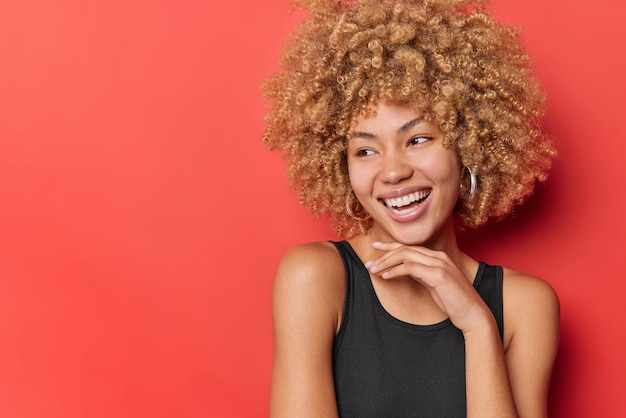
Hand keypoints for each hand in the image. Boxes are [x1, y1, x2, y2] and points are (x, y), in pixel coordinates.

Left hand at [364, 241, 491, 333]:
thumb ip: (422, 274)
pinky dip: (395, 271)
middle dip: (384, 255)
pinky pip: (410, 268)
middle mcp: (439, 257)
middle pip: (404, 249)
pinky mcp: (438, 274)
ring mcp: (439, 264)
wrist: (473, 315)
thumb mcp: (434, 284)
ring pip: (405, 255)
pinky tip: (385, 277)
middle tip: (369, 264)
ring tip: (373, 270)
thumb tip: (405, 270)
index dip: (390, 246)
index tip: (375, 248)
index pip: (409, 247)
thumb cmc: (454, 302)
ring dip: (386, 262)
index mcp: (438, 257)